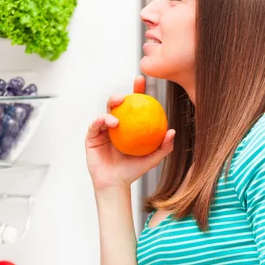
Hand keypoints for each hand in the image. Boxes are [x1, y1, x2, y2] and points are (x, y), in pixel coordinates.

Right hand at [85, 75, 174, 190]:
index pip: (134, 106)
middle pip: (117, 105)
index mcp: (129, 126)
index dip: (137, 91)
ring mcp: (102, 130)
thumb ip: (164, 146)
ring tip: (118, 113)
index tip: (141, 80)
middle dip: (120, 95)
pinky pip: (94, 125)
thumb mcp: (153, 159)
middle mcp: (115, 125)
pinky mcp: (91, 137)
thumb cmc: (133, 171)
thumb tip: (172, 131)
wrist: (115, 184)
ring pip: (105, 112)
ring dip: (111, 108)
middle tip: (127, 95)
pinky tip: (110, 122)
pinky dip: (101, 120)